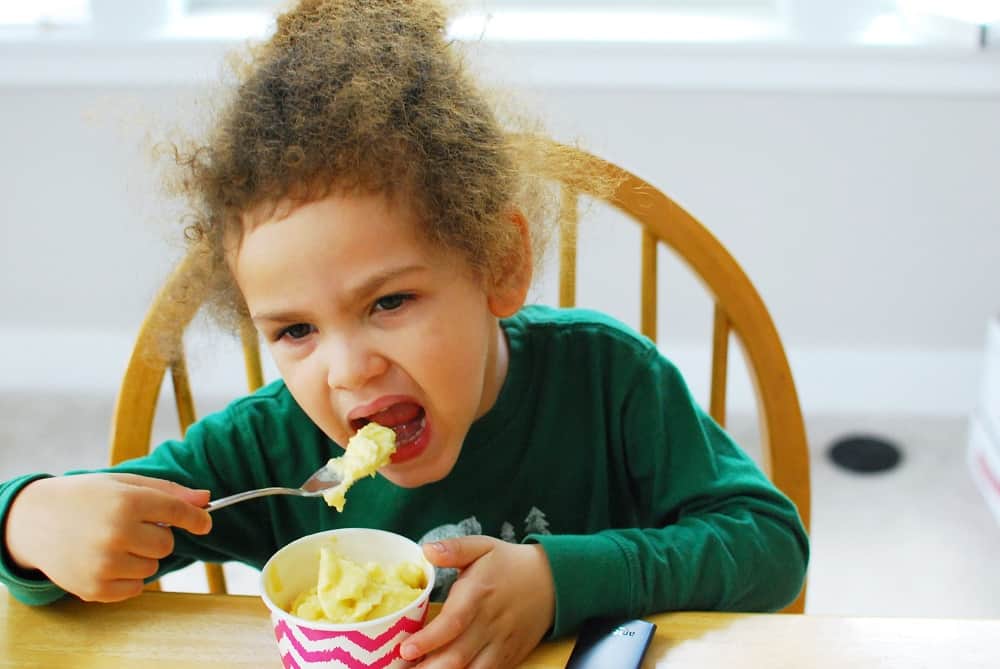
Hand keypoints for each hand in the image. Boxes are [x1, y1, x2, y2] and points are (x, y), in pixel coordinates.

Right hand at [4, 473, 211, 601]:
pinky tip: (107, 561)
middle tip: (133, 527)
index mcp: (127, 502)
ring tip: (114, 543)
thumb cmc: (86, 498)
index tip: (204, 522)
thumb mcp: (124, 484)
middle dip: (158, 536)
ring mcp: (104, 564)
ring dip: (141, 557)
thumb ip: (168, 492)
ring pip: (152, 567)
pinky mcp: (95, 588)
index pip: (178, 513)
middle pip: (167, 545)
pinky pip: (136, 588)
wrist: (35, 521)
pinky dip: (129, 578)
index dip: (197, 519)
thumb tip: (206, 499)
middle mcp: (117, 533)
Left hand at [401, 536, 554, 668]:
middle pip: (457, 656)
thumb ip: (454, 549)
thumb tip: (426, 550)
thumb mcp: (483, 546)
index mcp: (479, 594)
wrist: (552, 582)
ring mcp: (501, 644)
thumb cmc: (509, 564)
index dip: (429, 640)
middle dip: (427, 668)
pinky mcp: (509, 657)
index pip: (453, 622)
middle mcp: (490, 623)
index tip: (406, 648)